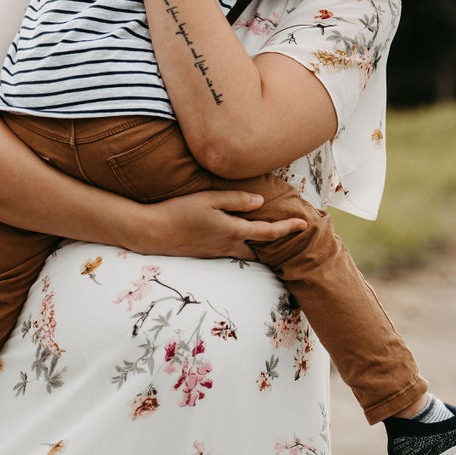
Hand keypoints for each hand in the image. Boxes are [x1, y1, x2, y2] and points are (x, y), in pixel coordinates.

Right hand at [130, 189, 306, 259]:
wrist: (152, 233)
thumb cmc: (179, 211)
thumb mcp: (208, 199)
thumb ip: (236, 200)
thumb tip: (260, 202)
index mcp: (232, 230)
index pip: (268, 232)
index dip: (288, 228)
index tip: (304, 224)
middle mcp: (228, 246)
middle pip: (260, 249)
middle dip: (274, 244)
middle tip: (287, 234)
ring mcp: (216, 253)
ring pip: (245, 252)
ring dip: (257, 246)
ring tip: (265, 236)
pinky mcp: (206, 256)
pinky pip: (230, 253)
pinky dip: (240, 247)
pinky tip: (236, 237)